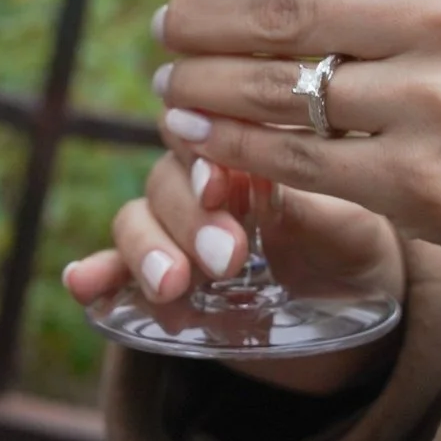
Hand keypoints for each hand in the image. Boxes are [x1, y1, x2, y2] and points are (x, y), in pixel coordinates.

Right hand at [62, 150, 402, 394]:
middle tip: (229, 258)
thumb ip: (302, 202)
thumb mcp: (344, 224)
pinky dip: (96, 274)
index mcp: (244, 146)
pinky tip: (83, 283)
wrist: (357, 313)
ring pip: (136, 220)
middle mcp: (200, 182)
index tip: (219, 187)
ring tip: (173, 285)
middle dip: (188, 218)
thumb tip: (258, 179)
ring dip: (145, 248)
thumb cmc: (355, 246)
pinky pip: (116, 271)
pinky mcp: (162, 281)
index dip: (199, 152)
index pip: (200, 127)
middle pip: (165, 178)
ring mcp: (175, 232)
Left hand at [144, 0, 440, 283]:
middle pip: (283, 12)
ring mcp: (438, 101)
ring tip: (166, 80)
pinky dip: (231, 142)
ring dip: (202, 82)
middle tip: (159, 25)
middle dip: (199, 18)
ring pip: (280, 86)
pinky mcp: (422, 180)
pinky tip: (194, 131)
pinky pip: (298, 156)